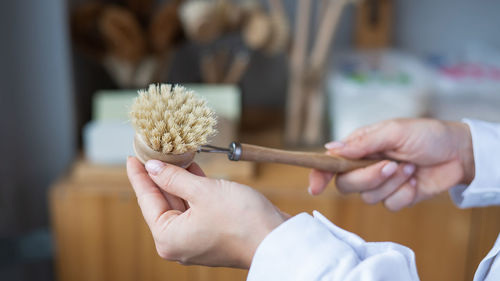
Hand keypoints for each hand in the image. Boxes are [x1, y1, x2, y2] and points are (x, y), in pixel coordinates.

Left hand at [126, 157, 286, 267]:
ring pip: (181, 203)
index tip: (132, 157)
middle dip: (159, 175)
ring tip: (171, 154)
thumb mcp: (202, 192)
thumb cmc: (240, 220)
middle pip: (163, 201)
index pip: (147, 199)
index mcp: (168, 237)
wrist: (275, 239)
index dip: (139, 175)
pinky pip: (195, 207)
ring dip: (178, 179)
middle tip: (151, 151)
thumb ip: (174, 178)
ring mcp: (196, 238)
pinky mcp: (211, 232)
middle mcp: (178, 241)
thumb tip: (152, 167)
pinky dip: (193, 189)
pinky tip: (192, 168)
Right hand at [309, 119, 474, 210]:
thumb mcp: (394, 131)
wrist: (458, 153)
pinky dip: (405, 193)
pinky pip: (390, 205)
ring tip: (410, 168)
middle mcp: (365, 166)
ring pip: (369, 197)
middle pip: (347, 184)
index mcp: (359, 148)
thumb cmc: (426, 135)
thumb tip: (331, 149)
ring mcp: (380, 183)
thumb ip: (363, 142)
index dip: (319, 175)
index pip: (331, 163)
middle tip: (391, 165)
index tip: (315, 187)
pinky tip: (416, 181)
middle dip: (369, 177)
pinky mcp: (397, 196)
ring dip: (392, 183)